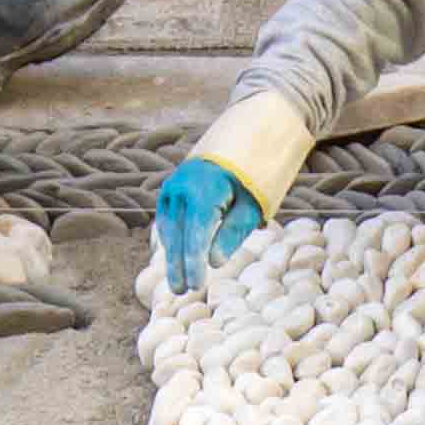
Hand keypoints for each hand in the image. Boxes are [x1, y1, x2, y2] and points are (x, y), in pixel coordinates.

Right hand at [151, 158, 264, 287]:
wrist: (245, 133)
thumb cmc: (255, 172)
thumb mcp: (253, 204)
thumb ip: (232, 232)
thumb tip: (214, 262)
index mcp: (203, 190)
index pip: (194, 235)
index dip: (193, 263)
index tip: (195, 286)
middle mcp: (181, 187)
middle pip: (177, 235)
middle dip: (178, 264)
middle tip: (181, 292)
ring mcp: (173, 186)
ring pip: (168, 227)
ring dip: (173, 254)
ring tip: (179, 281)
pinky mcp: (171, 189)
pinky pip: (168, 219)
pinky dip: (172, 239)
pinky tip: (176, 258)